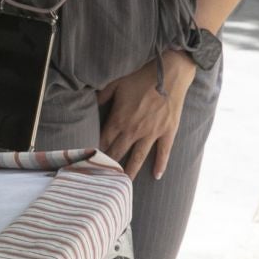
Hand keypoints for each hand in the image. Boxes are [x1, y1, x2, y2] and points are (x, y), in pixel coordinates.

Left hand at [98, 54, 194, 178]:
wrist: (169, 73)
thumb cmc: (141, 77)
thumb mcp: (116, 84)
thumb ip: (102, 96)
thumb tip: (90, 102)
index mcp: (118, 119)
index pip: (103, 141)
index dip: (96, 152)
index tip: (91, 163)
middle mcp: (133, 130)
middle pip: (118, 153)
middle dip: (109, 167)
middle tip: (103, 181)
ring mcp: (151, 133)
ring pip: (138, 158)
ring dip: (130, 172)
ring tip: (124, 185)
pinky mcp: (167, 132)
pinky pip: (163, 152)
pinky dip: (160, 165)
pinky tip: (157, 176)